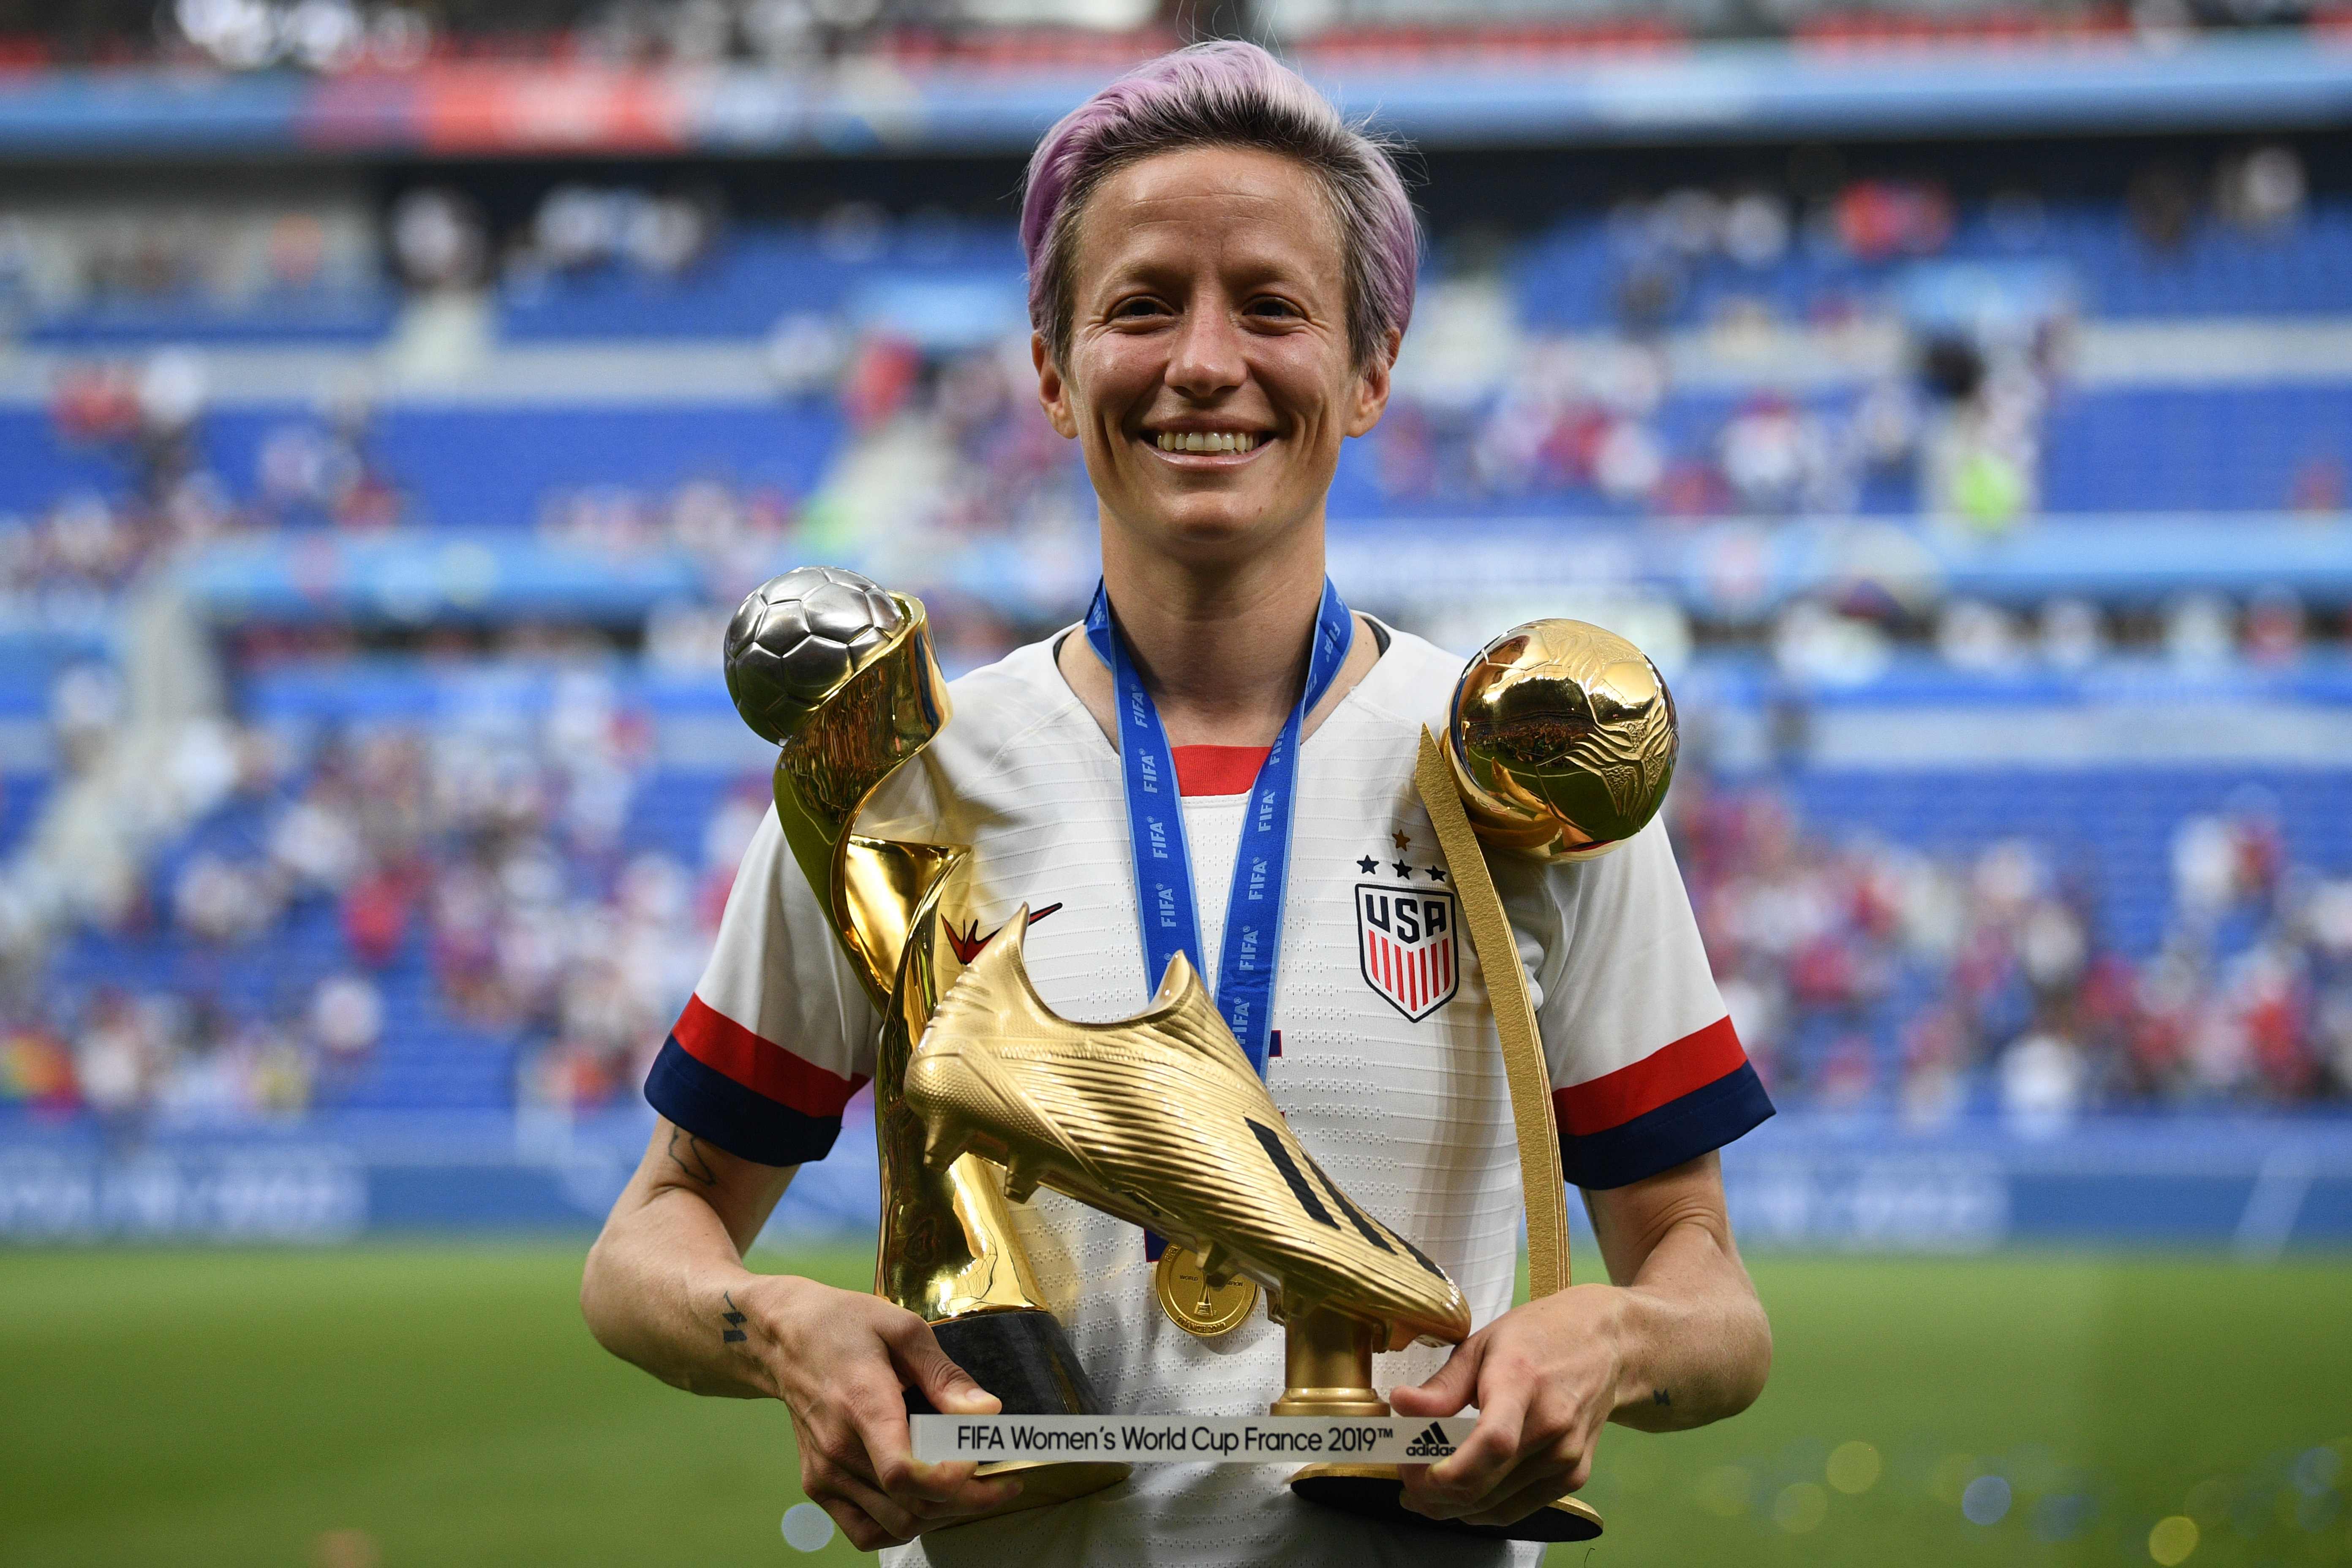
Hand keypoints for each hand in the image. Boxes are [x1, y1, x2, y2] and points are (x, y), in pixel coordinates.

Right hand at [738, 1276, 1021, 1549]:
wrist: (783, 1339)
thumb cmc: (844, 1325)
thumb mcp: (902, 1329)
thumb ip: (946, 1375)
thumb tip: (987, 1412)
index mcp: (862, 1404)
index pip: (904, 1472)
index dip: (950, 1481)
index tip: (980, 1463)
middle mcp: (839, 1448)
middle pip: (911, 1505)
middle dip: (967, 1502)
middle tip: (999, 1483)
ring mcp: (825, 1473)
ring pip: (894, 1525)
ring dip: (940, 1517)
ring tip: (968, 1491)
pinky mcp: (817, 1485)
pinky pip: (865, 1531)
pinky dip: (901, 1527)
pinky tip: (924, 1502)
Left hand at [1387, 1285, 1622, 1527]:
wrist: (1608, 1347)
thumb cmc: (1537, 1337)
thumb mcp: (1483, 1344)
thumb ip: (1442, 1384)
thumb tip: (1400, 1405)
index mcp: (1522, 1382)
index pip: (1493, 1442)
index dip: (1450, 1471)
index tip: (1412, 1471)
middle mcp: (1551, 1427)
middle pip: (1485, 1484)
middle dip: (1432, 1492)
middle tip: (1404, 1476)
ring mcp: (1566, 1458)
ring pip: (1495, 1506)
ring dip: (1451, 1506)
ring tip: (1423, 1487)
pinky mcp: (1573, 1478)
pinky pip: (1516, 1511)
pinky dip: (1481, 1510)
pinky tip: (1460, 1494)